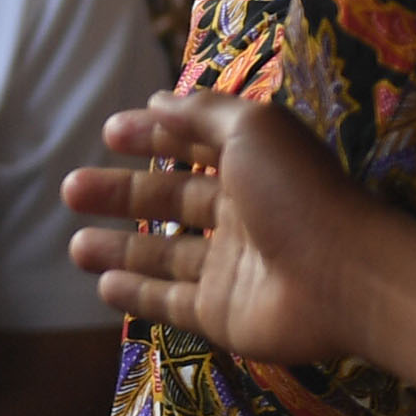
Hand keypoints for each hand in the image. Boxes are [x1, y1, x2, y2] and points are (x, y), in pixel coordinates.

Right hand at [65, 90, 383, 367]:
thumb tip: (156, 102)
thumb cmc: (299, 194)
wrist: (345, 279)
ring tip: (75, 246)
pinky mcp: (220, 313)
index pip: (195, 148)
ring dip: (118, 248)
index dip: (154, 137)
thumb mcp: (252, 129)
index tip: (110, 132)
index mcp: (253, 169)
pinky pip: (170, 302)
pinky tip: (103, 285)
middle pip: (170, 201)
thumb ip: (202, 112)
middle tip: (71, 189)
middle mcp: (242, 216)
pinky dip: (136, 294)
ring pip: (163, 255)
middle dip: (120, 193)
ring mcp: (230, 269)